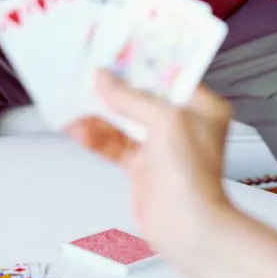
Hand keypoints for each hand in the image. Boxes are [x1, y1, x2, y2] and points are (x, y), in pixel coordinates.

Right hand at [66, 75, 233, 270]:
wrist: (189, 229)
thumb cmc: (193, 175)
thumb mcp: (165, 121)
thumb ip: (131, 98)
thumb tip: (106, 80)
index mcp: (201, 106)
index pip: (170, 74)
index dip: (144, 61)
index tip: (119, 48)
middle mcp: (183, 123)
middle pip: (143, 95)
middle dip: (116, 85)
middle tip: (91, 69)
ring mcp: (161, 145)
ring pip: (124, 120)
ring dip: (100, 111)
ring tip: (75, 98)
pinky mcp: (142, 166)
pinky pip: (115, 144)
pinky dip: (96, 136)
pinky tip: (78, 128)